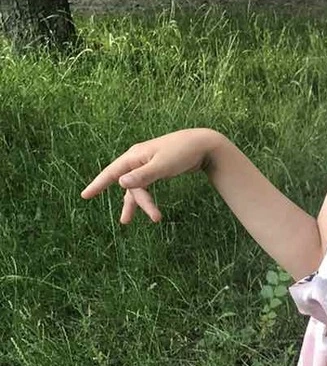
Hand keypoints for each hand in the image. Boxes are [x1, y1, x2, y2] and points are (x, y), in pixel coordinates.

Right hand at [81, 128, 220, 223]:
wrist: (203, 144)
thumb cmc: (183, 152)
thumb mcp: (163, 165)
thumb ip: (143, 175)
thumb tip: (121, 183)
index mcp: (135, 156)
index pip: (111, 172)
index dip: (98, 184)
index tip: (84, 196)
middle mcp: (137, 159)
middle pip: (130, 185)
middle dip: (138, 202)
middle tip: (150, 219)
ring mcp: (146, 164)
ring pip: (137, 188)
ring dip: (140, 204)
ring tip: (135, 221)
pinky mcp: (156, 169)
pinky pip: (144, 185)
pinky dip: (145, 197)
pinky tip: (146, 206)